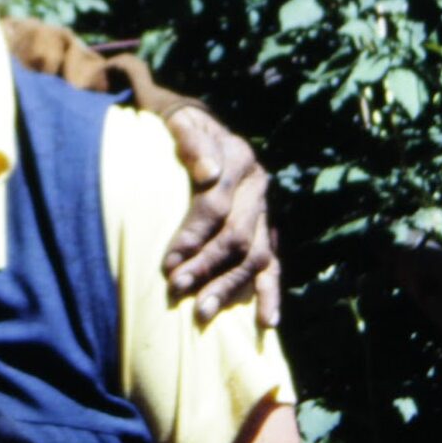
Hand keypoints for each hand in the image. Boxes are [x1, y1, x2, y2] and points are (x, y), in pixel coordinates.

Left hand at [159, 104, 280, 327]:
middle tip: (177, 288)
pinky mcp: (266, 229)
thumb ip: (191, 141)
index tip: (168, 262)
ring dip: (229, 286)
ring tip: (202, 312)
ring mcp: (265, 210)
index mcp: (238, 158)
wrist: (196, 122)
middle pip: (237, 235)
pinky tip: (266, 321)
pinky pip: (273, 264)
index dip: (193, 234)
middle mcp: (258, 186)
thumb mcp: (179, 121)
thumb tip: (209, 173)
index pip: (217, 204)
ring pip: (255, 255)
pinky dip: (270, 293)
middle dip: (206, 266)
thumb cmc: (178, 126)